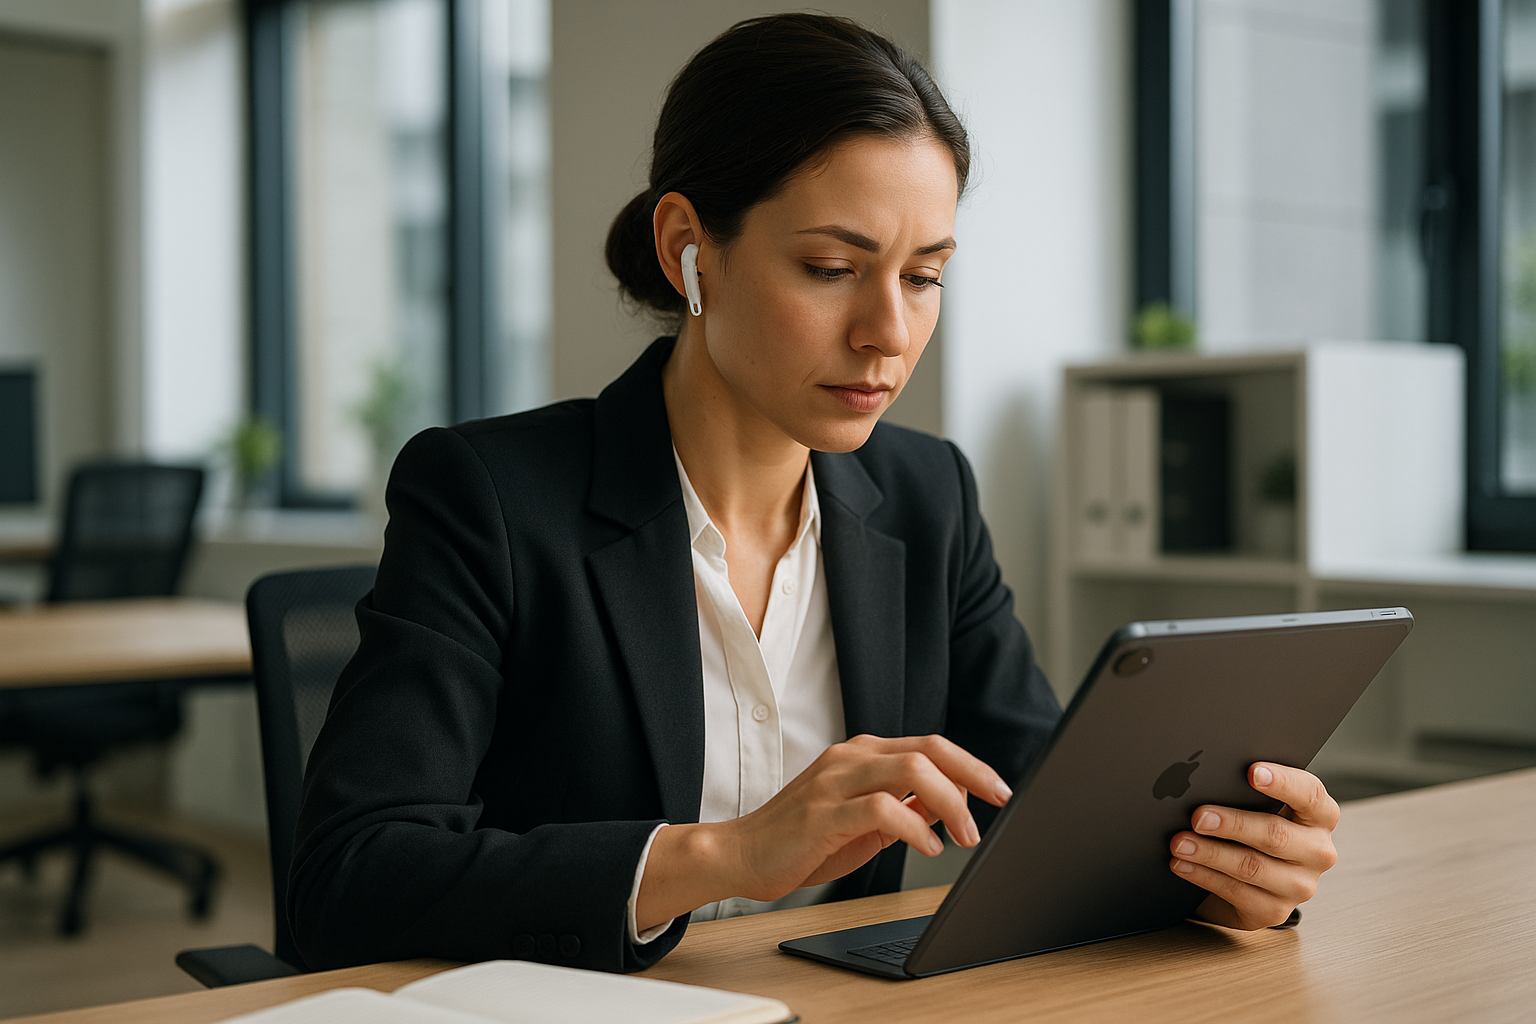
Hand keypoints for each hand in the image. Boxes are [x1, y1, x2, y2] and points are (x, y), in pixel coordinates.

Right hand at [634, 734, 1011, 930]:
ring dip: (949, 802)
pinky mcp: (822, 812)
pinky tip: (927, 847)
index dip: (971, 765)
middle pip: (927, 749)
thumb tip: (949, 804)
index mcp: (861, 755)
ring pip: (909, 769)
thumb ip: (904, 808)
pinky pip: (880, 808)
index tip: (1000, 790)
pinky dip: (913, 826)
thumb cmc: (801, 841)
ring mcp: (834, 781)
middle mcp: (850, 758)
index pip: (929, 746)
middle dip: (972, 774)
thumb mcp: (864, 823)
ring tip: (965, 835)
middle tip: (998, 803)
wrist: (739, 854)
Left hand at [1169, 762, 1339, 929]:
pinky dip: (1203, 876)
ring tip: (1180, 842)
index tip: (1252, 771)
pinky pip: (1236, 892)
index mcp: (1319, 816)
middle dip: (1232, 823)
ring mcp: (1299, 886)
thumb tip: (1209, 778)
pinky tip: (1182, 864)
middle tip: (1198, 816)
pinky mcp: (1274, 911)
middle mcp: (1317, 852)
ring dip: (1210, 853)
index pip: (1310, 794)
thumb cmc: (1250, 827)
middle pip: (1275, 834)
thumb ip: (1246, 790)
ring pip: (1252, 866)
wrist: (1244, 876)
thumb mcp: (1256, 804)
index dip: (1283, 781)